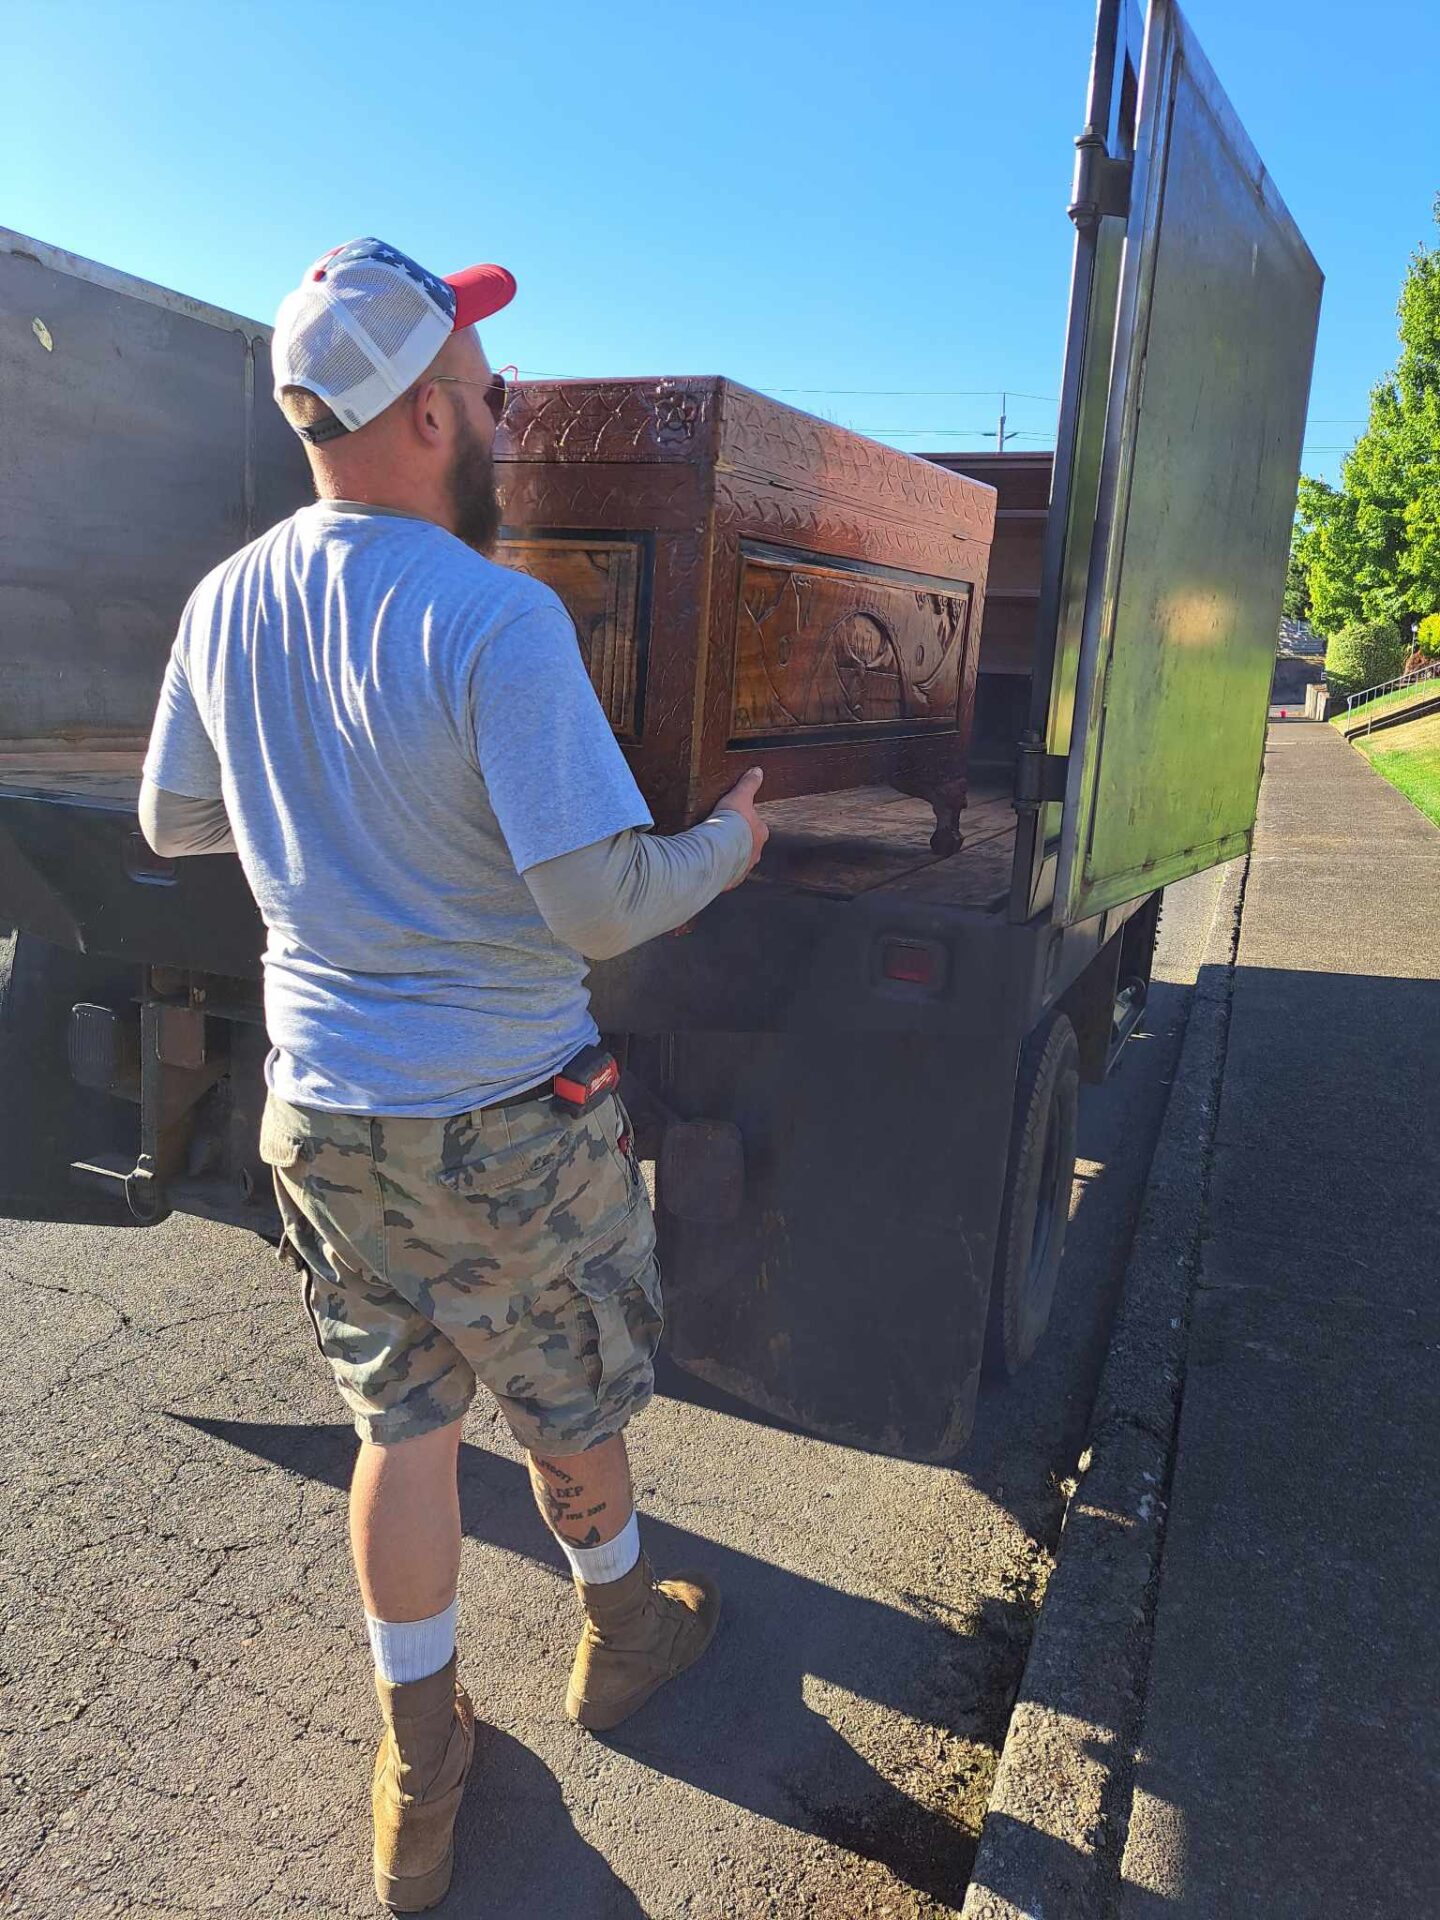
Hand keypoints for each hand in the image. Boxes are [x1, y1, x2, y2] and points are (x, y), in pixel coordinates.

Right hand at [714, 766, 768, 887]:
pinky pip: (726, 875)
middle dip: (739, 842)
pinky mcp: (731, 879)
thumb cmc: (731, 823)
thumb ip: (748, 784)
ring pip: (738, 861)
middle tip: (724, 837)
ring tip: (715, 852)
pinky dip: (720, 871)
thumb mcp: (740, 796)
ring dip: (730, 857)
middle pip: (749, 846)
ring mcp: (744, 867)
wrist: (718, 847)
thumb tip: (757, 772)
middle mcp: (755, 852)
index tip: (736, 821)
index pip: (757, 827)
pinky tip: (710, 866)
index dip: (746, 823)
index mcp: (760, 833)